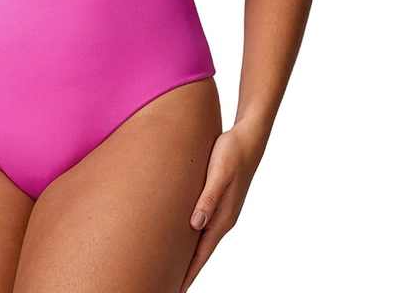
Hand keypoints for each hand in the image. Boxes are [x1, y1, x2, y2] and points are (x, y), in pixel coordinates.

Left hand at [180, 121, 266, 291]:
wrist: (248, 138)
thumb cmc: (231, 153)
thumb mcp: (218, 174)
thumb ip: (208, 199)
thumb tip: (195, 225)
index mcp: (222, 217)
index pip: (201, 253)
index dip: (188, 272)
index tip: (175, 289)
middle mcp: (223, 218)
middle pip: (201, 251)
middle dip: (186, 269)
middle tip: (167, 284)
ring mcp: (222, 210)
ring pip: (201, 239)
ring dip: (189, 254)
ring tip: (172, 267)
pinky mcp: (219, 200)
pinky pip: (203, 224)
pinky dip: (192, 237)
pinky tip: (184, 236)